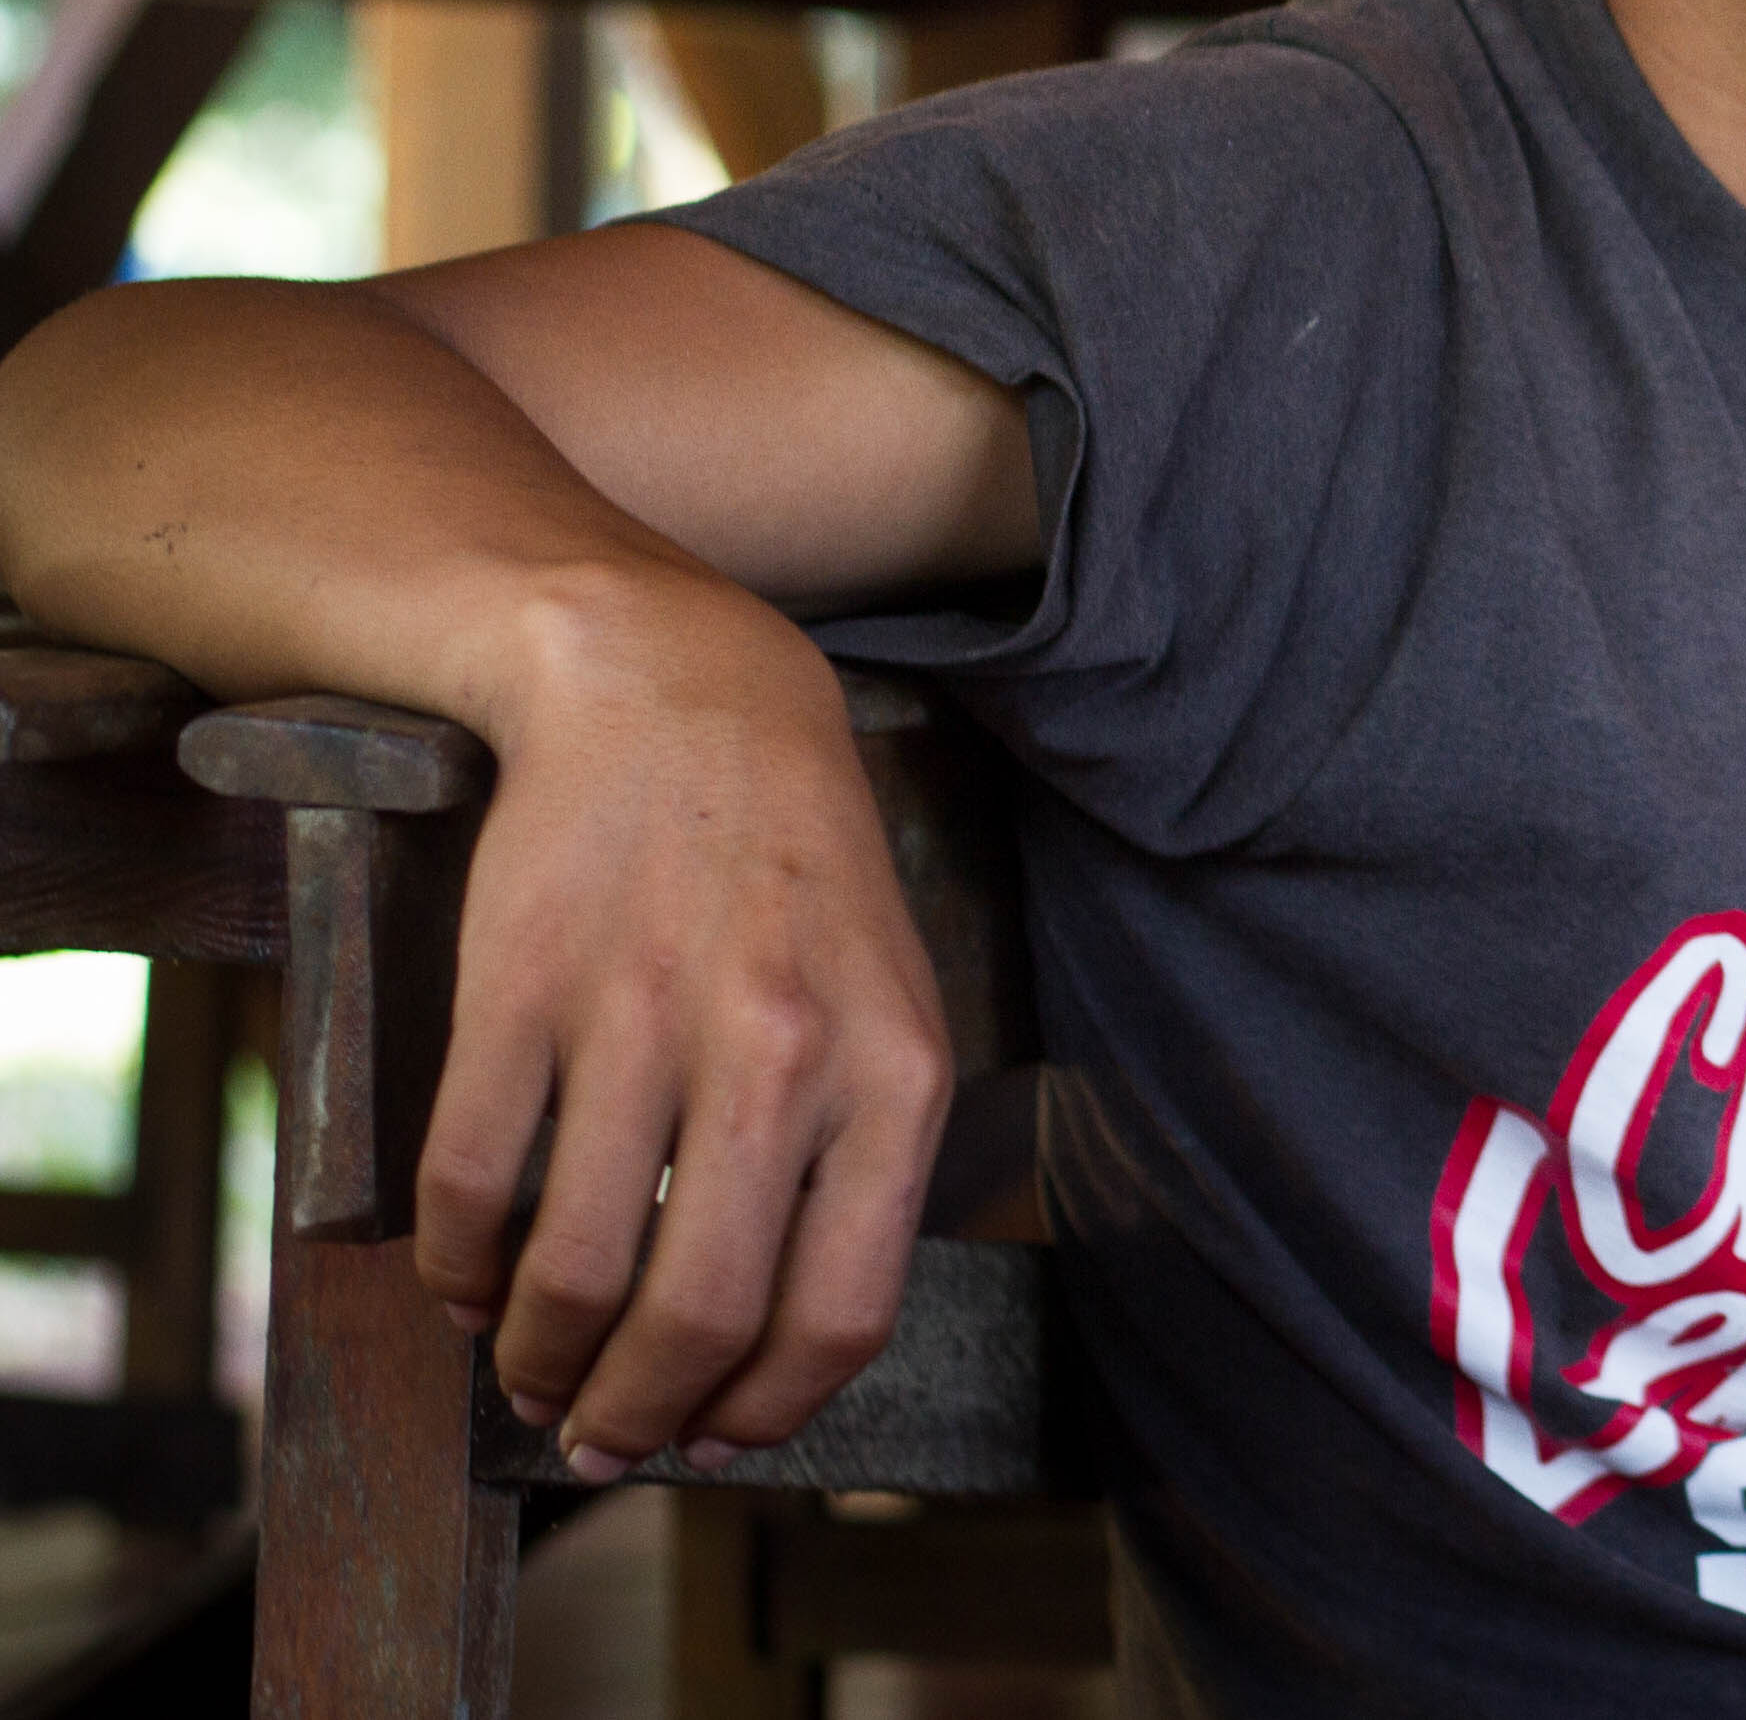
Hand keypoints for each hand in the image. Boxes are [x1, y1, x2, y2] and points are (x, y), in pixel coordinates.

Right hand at [414, 586, 953, 1476]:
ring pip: (573, 1271)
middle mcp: (782, 1052)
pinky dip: (458, 1271)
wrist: (682, 694)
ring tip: (532, 1371)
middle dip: (638, 1414)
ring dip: (540, 1358)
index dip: (765, 1412)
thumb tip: (776, 1352)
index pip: (841, 1313)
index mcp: (896, 1071)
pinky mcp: (519, 987)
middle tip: (600, 1438)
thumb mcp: (892, 1004)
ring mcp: (644, 1017)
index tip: (711, 1442)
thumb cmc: (797, 876)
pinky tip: (468, 1286)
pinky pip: (470, 1187)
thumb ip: (858, 1162)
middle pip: (700, 1316)